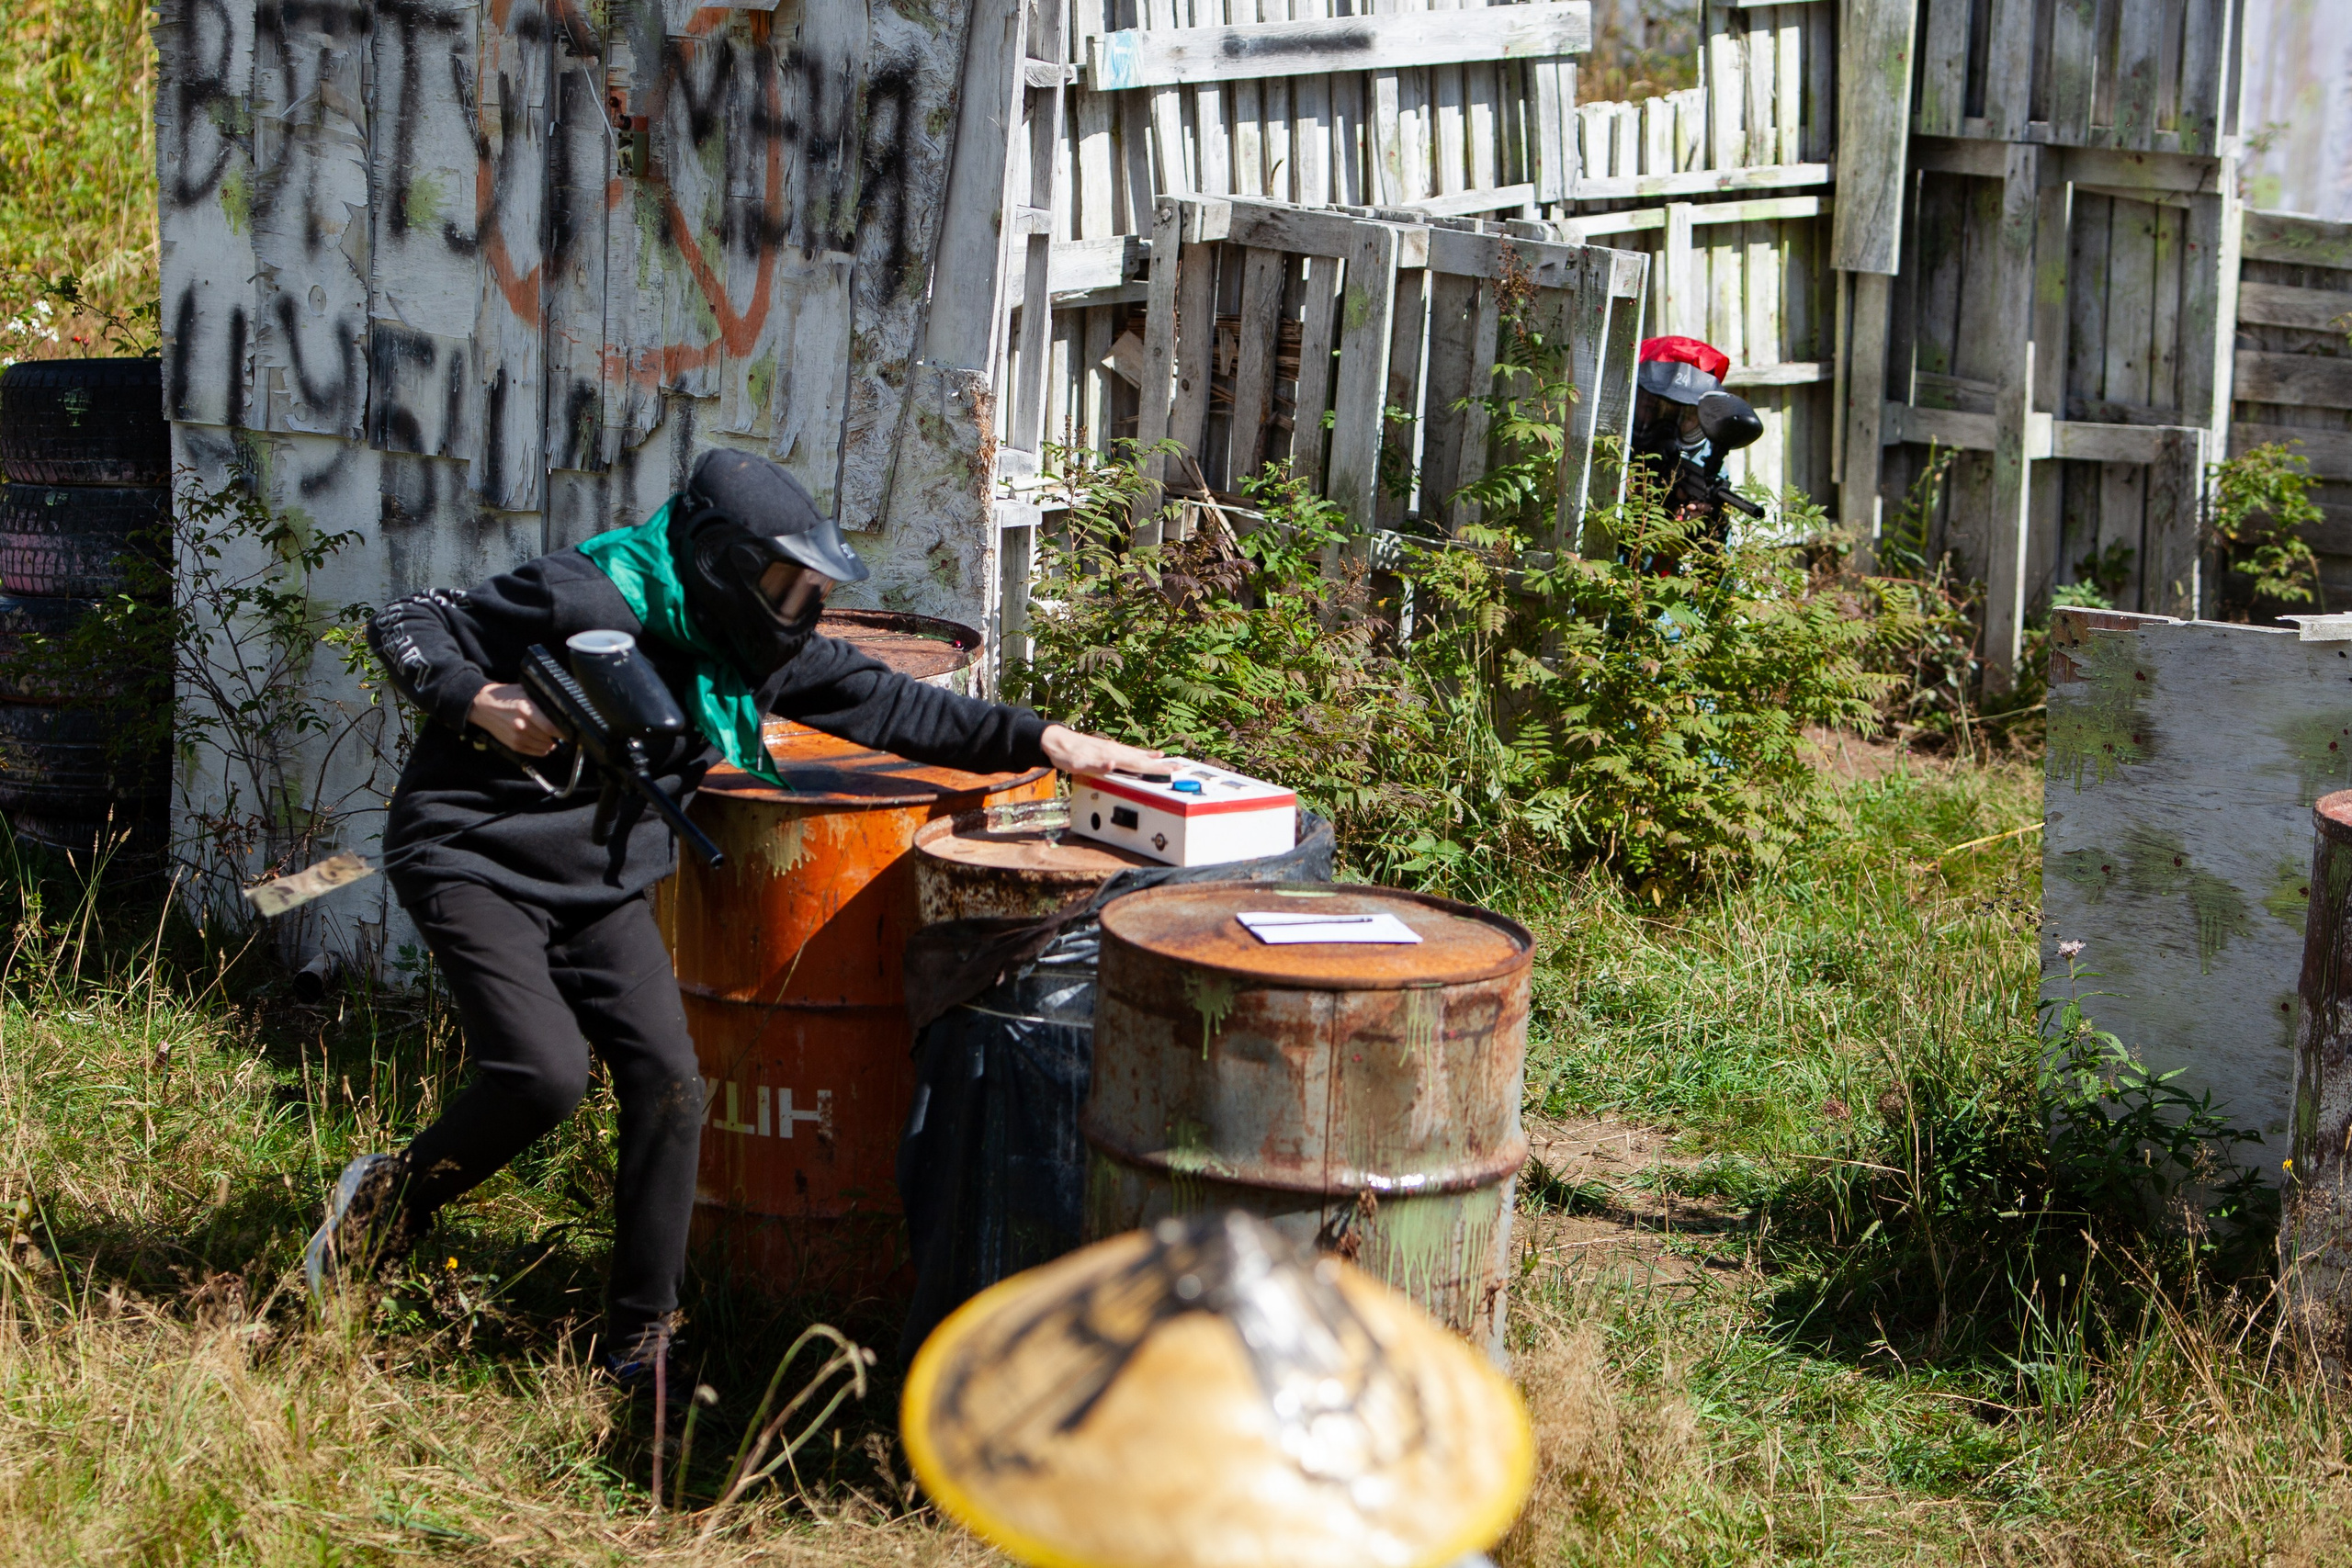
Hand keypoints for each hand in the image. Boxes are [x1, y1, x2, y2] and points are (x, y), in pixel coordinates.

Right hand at [469, 683, 562, 756]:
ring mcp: (517, 736)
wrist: (482, 706)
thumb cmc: (504, 697)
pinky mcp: (513, 745)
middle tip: (561, 732)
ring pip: (544, 746)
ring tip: (551, 736)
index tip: (570, 731)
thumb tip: (559, 708)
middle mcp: (521, 724)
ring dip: (551, 743)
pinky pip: (535, 752)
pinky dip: (543, 749)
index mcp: (525, 709)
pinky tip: (544, 743)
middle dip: (558, 736)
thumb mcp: (524, 691)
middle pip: (549, 737)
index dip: (563, 731)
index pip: (551, 726)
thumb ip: (540, 700)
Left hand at [1040, 724, 1164, 777]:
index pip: (1139, 764)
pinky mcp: (1111, 749)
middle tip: (1180, 767)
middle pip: (1144, 759)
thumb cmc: (1067, 755)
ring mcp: (1114, 749)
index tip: (1173, 769)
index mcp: (1112, 756)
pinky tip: (1150, 754)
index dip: (1156, 768)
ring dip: (1156, 759)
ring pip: (1140, 755)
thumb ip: (1097, 765)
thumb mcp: (1078, 764)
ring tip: (1170, 761)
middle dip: (1162, 765)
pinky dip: (1145, 754)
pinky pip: (1133, 752)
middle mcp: (1116, 751)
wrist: (1056, 741)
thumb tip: (1113, 764)